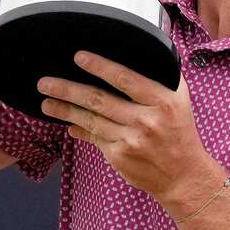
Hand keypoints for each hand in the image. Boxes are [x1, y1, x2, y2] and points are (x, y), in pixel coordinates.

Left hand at [37, 52, 222, 211]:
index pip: (125, 79)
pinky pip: (94, 137)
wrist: (184, 176)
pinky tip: (67, 122)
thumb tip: (136, 53)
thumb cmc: (179, 132)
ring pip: (90, 120)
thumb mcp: (179, 99)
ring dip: (64, 110)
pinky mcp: (119, 156)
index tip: (79, 57)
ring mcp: (130, 140)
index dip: (100, 67)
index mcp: (162, 101)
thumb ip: (160, 77)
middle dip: (68, 89)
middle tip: (45, 82)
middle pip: (99, 100)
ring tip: (46, 102)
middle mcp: (145, 120)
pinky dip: (79, 129)